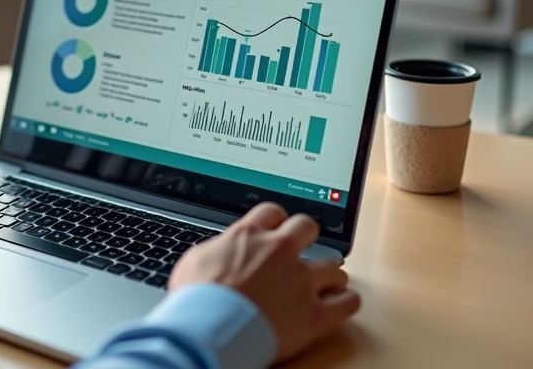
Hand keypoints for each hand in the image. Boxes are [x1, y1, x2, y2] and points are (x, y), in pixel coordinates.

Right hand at [168, 202, 360, 361]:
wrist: (208, 329)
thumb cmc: (197, 298)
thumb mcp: (195, 259)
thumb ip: (219, 249)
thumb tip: (222, 250)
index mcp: (250, 235)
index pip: (273, 212)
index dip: (275, 221)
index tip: (275, 230)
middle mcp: (280, 251)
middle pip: (307, 227)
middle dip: (306, 237)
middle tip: (301, 250)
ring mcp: (301, 282)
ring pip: (333, 265)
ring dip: (328, 272)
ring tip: (322, 282)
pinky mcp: (315, 314)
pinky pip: (348, 302)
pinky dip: (345, 301)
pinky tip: (339, 303)